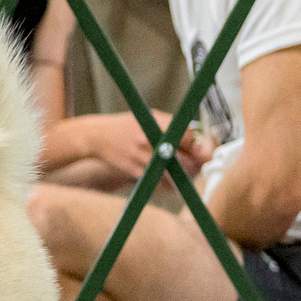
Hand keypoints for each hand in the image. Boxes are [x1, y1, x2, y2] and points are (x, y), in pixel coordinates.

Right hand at [71, 113, 202, 181]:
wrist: (96, 136)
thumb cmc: (126, 125)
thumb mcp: (148, 116)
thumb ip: (171, 124)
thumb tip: (196, 133)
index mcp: (157, 124)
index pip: (188, 137)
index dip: (200, 147)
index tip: (204, 152)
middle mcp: (151, 140)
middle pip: (184, 159)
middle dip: (195, 165)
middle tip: (199, 167)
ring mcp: (143, 157)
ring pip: (173, 174)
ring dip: (183, 176)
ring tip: (185, 174)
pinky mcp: (136, 171)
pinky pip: (159, 182)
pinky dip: (167, 183)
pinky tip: (168, 180)